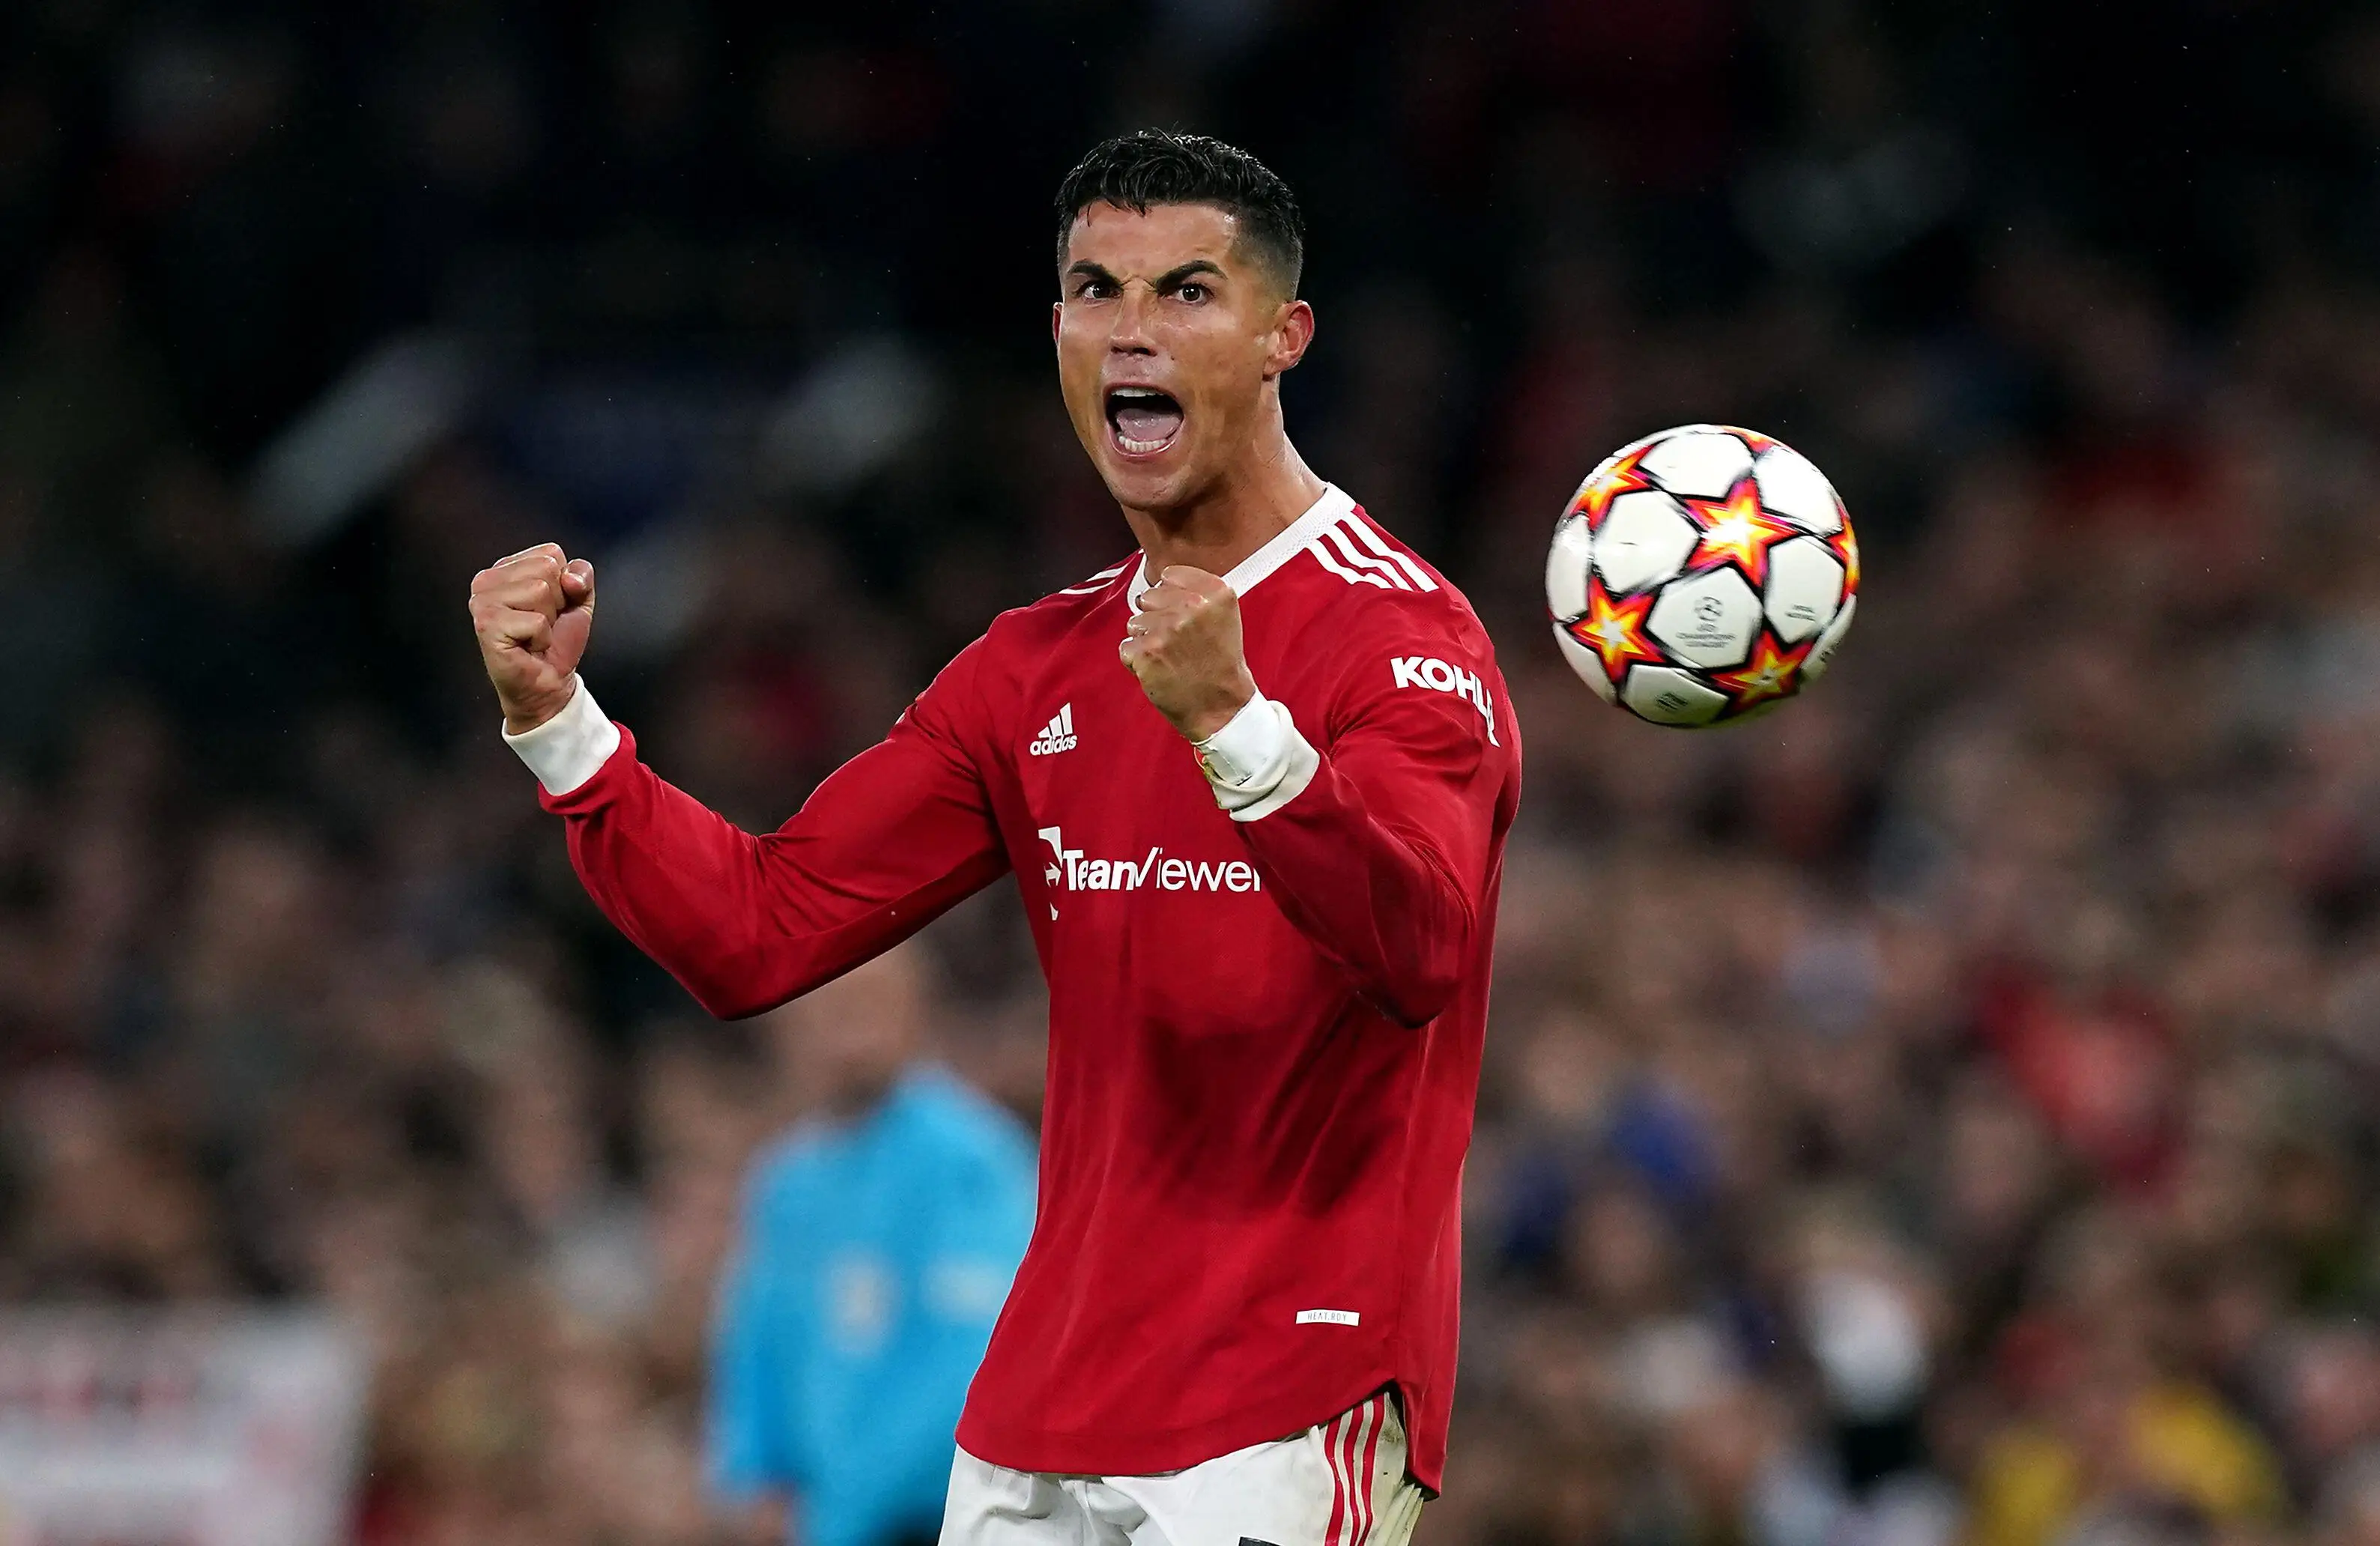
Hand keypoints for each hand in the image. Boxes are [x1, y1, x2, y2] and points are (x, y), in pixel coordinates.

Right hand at [469, 543, 595, 734]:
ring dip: (548, 620)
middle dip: (557, 602)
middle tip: (542, 624)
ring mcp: (482, 601)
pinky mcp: (487, 624)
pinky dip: (542, 638)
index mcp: (507, 568)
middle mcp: (487, 579)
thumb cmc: (556, 641)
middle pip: (547, 569)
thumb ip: (582, 575)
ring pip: (541, 591)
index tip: (551, 608)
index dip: (564, 584)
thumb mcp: (578, 600)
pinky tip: (528, 646)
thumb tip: (569, 578)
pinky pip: (536, 621)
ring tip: (534, 634)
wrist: (548, 682)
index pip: (551, 553)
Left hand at [1119, 566, 1257, 742]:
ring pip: (1135, 623)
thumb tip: (1159, 583)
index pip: (1169, 576)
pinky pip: (1126, 648)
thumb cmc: (1220, 664)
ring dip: (1146, 641)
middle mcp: (1192, 606)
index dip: (1171, 598)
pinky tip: (1160, 670)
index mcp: (1215, 593)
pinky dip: (1137, 662)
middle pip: (1148, 598)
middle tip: (1179, 642)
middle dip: (1157, 618)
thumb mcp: (1223, 616)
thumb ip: (1196, 592)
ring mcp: (1166, 629)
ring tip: (1170, 658)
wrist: (1221, 707)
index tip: (1184, 616)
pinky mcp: (1146, 652)